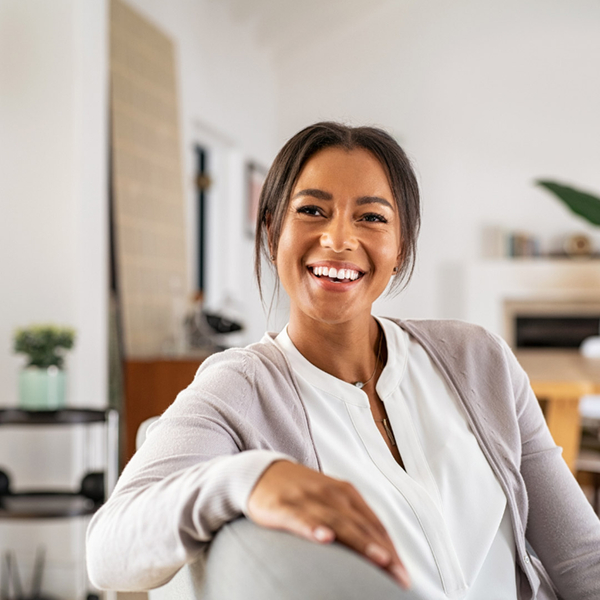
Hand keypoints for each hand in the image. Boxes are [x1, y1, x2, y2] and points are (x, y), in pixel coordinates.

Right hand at [246, 460, 409, 588]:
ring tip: (380, 559)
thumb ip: (352, 522)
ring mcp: (308, 499)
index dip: (392, 549)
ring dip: (360, 541)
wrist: (262, 472)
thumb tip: (379, 552)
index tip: (404, 574)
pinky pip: (300, 518)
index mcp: (346, 493)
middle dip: (384, 551)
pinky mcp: (284, 506)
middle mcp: (331, 494)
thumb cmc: (302, 493)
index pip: (374, 524)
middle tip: (400, 575)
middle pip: (362, 525)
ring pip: (338, 522)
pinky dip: (313, 527)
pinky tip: (324, 538)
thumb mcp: (330, 502)